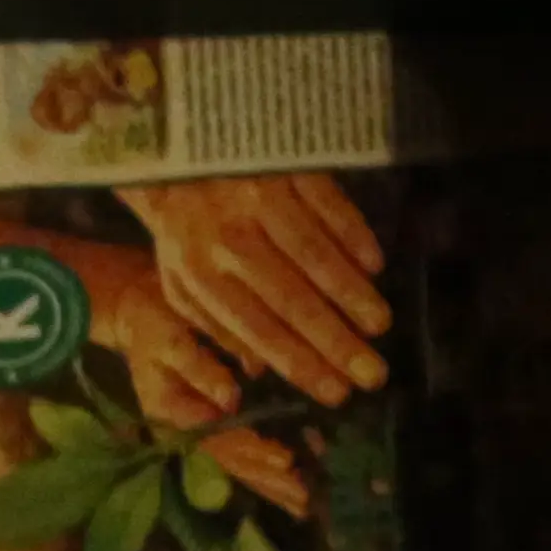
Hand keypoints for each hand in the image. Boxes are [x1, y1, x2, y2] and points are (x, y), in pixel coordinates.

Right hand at [81, 243, 317, 517]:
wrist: (137, 316)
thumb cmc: (155, 324)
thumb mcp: (169, 339)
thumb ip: (197, 367)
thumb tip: (230, 398)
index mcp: (172, 414)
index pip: (217, 438)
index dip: (253, 449)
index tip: (287, 459)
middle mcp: (185, 432)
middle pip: (229, 463)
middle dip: (268, 481)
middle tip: (306, 498)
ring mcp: (197, 432)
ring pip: (234, 465)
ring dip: (269, 484)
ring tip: (303, 502)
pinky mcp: (209, 424)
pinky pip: (237, 454)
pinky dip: (264, 468)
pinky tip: (291, 478)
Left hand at [129, 172, 390, 405]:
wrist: (171, 157)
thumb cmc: (184, 231)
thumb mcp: (181, 282)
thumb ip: (217, 326)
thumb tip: (259, 372)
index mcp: (200, 275)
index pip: (259, 330)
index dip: (300, 364)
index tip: (336, 393)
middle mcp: (228, 240)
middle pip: (292, 300)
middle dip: (337, 342)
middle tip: (373, 374)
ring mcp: (257, 200)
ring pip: (315, 256)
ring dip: (352, 295)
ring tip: (379, 326)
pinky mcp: (283, 166)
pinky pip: (327, 206)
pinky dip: (353, 236)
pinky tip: (374, 267)